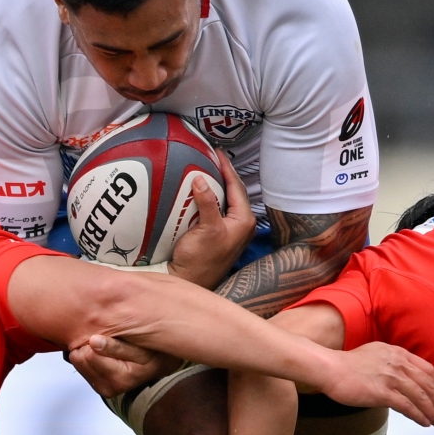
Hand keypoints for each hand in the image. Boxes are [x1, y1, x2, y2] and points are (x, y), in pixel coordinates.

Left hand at [65, 334, 175, 396]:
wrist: (160, 364)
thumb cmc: (153, 353)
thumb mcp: (141, 348)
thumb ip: (116, 346)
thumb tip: (93, 341)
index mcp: (119, 378)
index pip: (89, 355)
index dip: (94, 339)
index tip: (108, 334)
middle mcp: (109, 387)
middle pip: (79, 358)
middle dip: (89, 345)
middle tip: (108, 340)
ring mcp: (102, 388)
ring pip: (76, 361)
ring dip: (88, 350)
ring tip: (107, 346)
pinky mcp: (98, 386)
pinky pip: (80, 365)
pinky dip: (89, 356)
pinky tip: (104, 354)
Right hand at [166, 150, 255, 287]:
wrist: (189, 282)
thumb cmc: (201, 261)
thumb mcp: (207, 230)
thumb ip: (207, 203)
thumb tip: (201, 179)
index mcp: (244, 221)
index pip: (237, 186)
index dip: (226, 168)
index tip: (216, 152)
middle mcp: (240, 224)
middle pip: (232, 191)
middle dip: (222, 173)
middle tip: (209, 156)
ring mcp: (229, 229)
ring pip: (224, 199)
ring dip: (214, 184)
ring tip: (203, 168)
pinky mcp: (217, 233)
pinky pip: (214, 208)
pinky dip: (207, 197)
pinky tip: (196, 190)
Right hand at [316, 342, 433, 426]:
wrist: (331, 369)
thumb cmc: (347, 364)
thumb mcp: (375, 353)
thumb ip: (391, 361)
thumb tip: (400, 376)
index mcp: (398, 353)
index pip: (427, 369)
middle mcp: (399, 364)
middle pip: (428, 384)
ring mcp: (392, 378)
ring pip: (421, 397)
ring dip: (431, 412)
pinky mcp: (384, 393)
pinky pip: (409, 407)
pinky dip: (419, 416)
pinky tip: (423, 422)